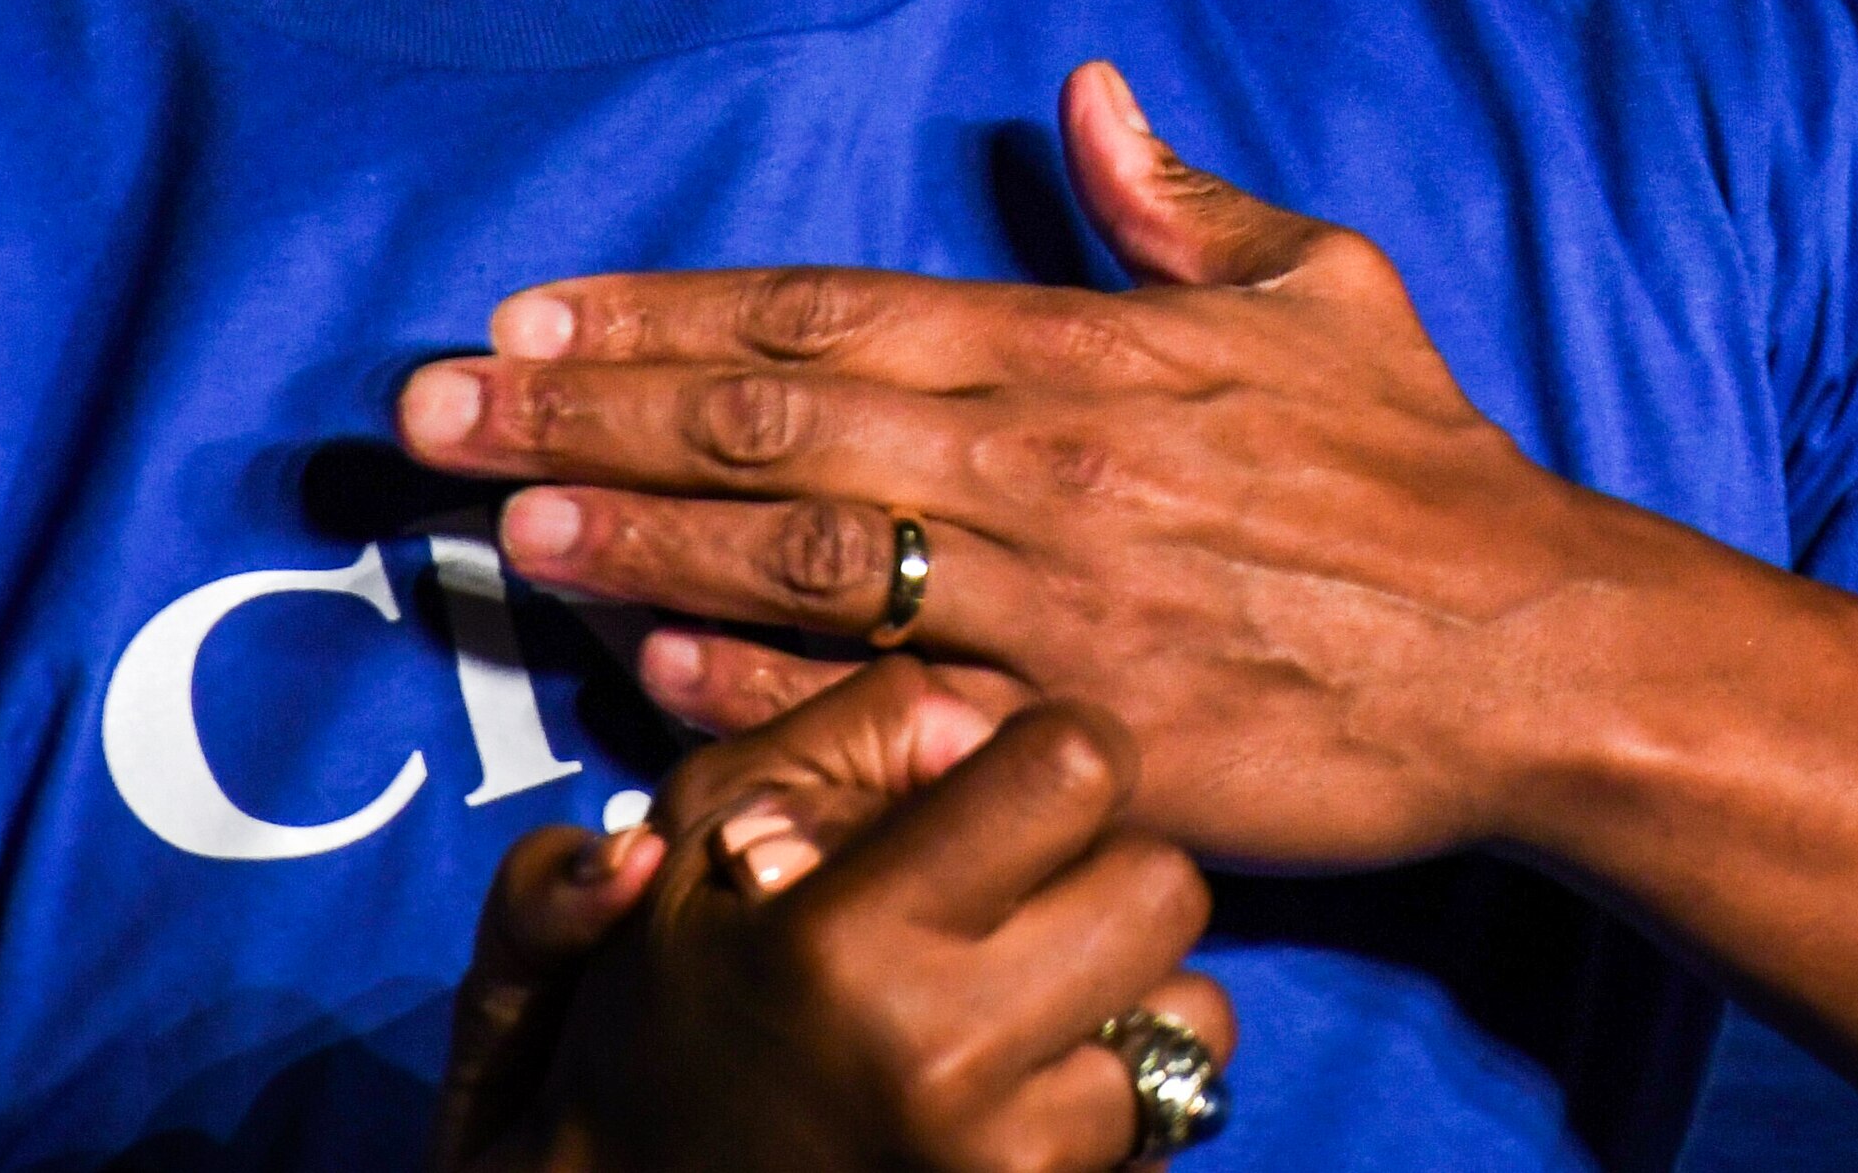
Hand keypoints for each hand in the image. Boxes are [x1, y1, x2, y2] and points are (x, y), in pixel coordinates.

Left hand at [395, 61, 1715, 867]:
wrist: (1526, 654)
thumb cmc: (1420, 472)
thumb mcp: (1317, 288)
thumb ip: (1182, 200)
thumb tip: (1089, 98)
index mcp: (1081, 350)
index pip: (826, 311)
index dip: (663, 309)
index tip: (528, 308)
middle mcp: (1044, 465)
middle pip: (771, 423)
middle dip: (583, 411)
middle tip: (427, 413)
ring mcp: (1053, 605)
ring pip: (800, 558)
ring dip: (632, 538)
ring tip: (494, 527)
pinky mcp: (1077, 734)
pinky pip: (889, 706)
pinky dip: (764, 689)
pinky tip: (653, 671)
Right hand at [432, 663, 1233, 1172]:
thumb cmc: (663, 1002)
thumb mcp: (701, 833)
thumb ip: (849, 738)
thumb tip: (981, 727)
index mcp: (850, 933)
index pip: (1077, 769)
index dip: (1058, 756)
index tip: (1017, 787)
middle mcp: (942, 1049)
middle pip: (1165, 885)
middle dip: (1106, 874)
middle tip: (1027, 900)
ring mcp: (1002, 1158)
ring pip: (1194, 1015)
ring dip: (1129, 997)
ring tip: (1029, 1003)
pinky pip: (1173, 1122)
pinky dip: (1120, 1093)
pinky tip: (1029, 1085)